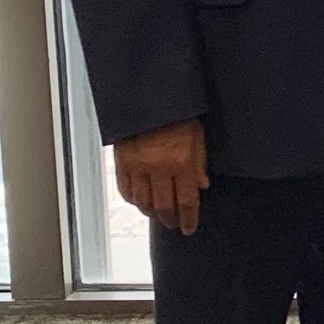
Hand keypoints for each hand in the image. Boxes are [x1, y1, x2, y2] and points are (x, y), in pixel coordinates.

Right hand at [114, 117, 208, 234]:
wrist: (148, 94)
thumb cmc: (178, 112)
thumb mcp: (198, 134)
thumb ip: (199, 163)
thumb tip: (202, 186)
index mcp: (181, 162)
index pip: (186, 201)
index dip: (188, 219)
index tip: (188, 229)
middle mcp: (158, 168)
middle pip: (164, 206)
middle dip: (170, 219)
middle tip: (174, 224)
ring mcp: (137, 166)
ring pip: (143, 203)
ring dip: (151, 213)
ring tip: (158, 216)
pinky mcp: (121, 162)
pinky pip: (126, 190)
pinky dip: (133, 201)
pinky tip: (140, 203)